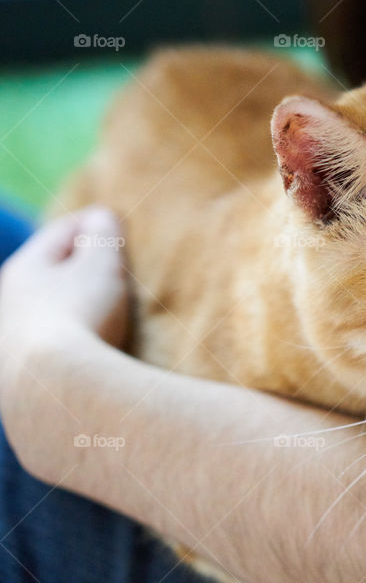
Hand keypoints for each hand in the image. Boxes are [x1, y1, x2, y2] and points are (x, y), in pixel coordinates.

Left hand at [0, 207, 129, 363]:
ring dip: (76, 305)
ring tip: (107, 311)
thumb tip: (100, 217)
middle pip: (49, 273)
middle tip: (113, 265)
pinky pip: (53, 346)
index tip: (115, 222)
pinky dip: (74, 338)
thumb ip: (103, 235)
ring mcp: (12, 342)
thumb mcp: (101, 264)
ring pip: (48, 311)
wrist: (55, 389)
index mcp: (24, 268)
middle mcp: (8, 302)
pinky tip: (92, 349)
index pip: (61, 232)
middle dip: (80, 267)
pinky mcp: (23, 377)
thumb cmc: (80, 314)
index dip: (92, 223)